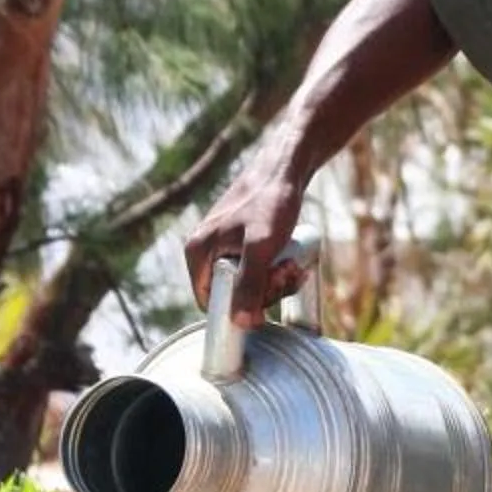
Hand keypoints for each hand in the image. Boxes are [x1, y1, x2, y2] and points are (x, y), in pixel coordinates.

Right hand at [183, 150, 312, 326]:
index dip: (242, 307)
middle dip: (265, 291)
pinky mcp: (241, 240)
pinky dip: (276, 268)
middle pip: (232, 293)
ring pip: (248, 282)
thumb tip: (240, 323)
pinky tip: (293, 261)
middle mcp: (205, 250)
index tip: (269, 292)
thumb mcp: (261, 246)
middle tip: (288, 272)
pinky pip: (256, 267)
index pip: (211, 304)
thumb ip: (249, 285)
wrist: (287, 167)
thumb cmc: (271, 201)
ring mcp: (223, 245)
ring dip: (275, 281)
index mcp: (197, 252)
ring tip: (294, 264)